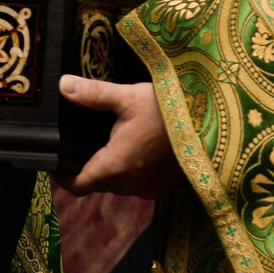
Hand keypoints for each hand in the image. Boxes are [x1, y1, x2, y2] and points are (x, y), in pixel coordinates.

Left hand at [60, 75, 180, 197]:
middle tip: (77, 140)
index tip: (53, 158)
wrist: (220, 127)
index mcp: (114, 167)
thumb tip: (63, 85)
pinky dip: (131, 168)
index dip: (60, 174)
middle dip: (85, 165)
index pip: (76, 185)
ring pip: (118, 183)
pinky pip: (139, 181)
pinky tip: (134, 145)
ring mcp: (151, 187)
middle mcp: (130, 184)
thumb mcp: (129, 98)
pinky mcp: (167, 185)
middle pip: (96, 183)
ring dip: (110, 166)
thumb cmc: (174, 112)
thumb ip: (93, 94)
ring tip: (105, 138)